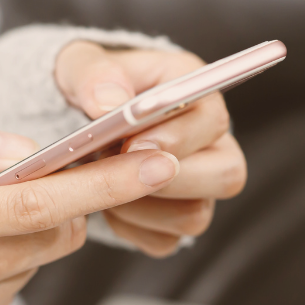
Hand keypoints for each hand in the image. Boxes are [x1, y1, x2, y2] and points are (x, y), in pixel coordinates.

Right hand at [0, 123, 178, 304]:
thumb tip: (25, 149)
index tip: (156, 163)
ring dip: (32, 232)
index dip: (103, 182)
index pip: (38, 204)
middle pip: (52, 235)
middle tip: (54, 176)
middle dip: (73, 202)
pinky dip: (8, 263)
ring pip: (35, 261)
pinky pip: (12, 291)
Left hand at [55, 41, 246, 256]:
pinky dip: (131, 228)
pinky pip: (165, 240)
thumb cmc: (89, 85)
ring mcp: (200, 185)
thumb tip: (108, 105)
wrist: (78, 120)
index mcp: (197, 93)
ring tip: (103, 180)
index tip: (133, 145)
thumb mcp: (82, 65)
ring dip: (142, 206)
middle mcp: (211, 142)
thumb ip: (94, 75)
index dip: (178, 137)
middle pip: (226, 175)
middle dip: (167, 180)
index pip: (214, 119)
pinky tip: (105, 202)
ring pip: (195, 216)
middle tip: (113, 169)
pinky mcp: (177, 218)